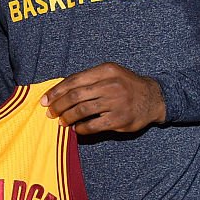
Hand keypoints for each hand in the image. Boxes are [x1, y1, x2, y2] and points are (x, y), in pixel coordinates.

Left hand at [41, 63, 166, 134]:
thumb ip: (88, 80)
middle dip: (58, 105)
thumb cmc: (125, 85)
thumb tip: (59, 92)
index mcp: (106, 70)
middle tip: (50, 112)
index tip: (45, 100)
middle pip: (75, 96)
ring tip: (61, 121)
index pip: (74, 80)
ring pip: (82, 111)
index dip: (56, 91)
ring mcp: (117, 102)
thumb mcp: (110, 74)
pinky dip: (81, 129)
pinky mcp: (120, 119)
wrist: (154, 97)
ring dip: (67, 117)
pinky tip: (76, 129)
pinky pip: (93, 126)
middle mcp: (111, 84)